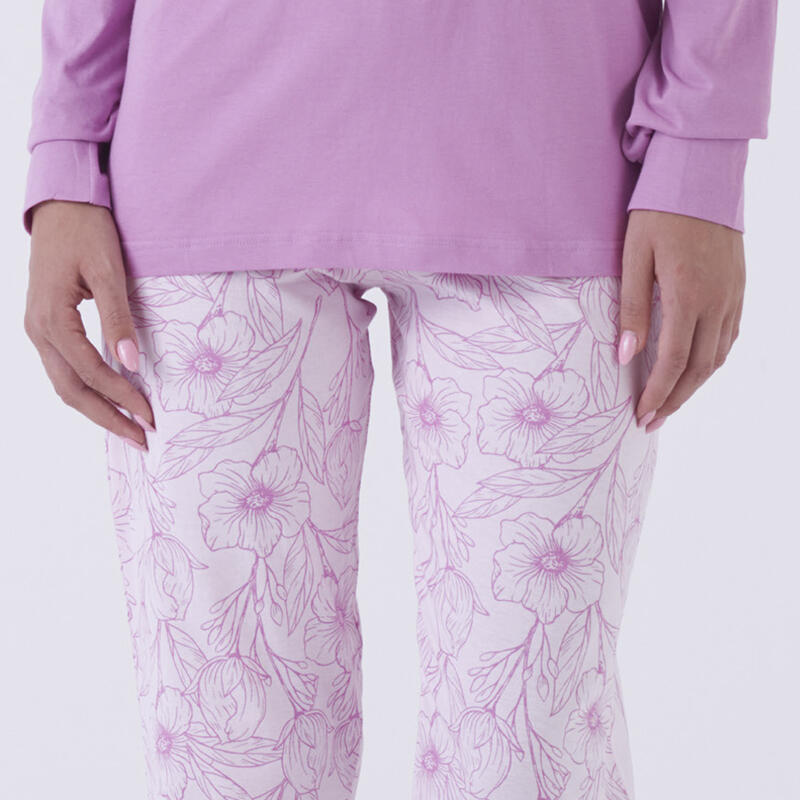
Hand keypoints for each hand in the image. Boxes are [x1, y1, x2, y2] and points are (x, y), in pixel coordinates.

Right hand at [24, 200, 154, 448]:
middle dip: (107, 418)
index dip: (120, 397)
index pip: (90, 372)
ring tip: (129, 427)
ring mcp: (38, 329)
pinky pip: (64, 368)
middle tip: (142, 439)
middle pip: (71, 390)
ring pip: (65, 383)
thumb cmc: (86, 231)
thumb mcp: (108, 271)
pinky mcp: (46, 325)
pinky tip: (111, 399)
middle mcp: (38, 330)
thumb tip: (130, 364)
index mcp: (51, 319)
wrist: (61, 203)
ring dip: (97, 408)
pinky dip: (87, 389)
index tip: (150, 416)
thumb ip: (118, 319)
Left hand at [618, 209, 744, 431]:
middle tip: (651, 422)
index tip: (640, 416)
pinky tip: (695, 369)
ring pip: (718, 356)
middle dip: (674, 400)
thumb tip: (624, 356)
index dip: (656, 394)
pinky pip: (730, 336)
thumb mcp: (634, 257)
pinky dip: (712, 361)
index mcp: (688, 295)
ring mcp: (734, 294)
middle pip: (698, 368)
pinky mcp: (739, 286)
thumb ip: (632, 309)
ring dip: (694, 385)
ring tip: (670, 403)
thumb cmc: (659, 212)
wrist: (702, 172)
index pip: (672, 362)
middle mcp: (718, 300)